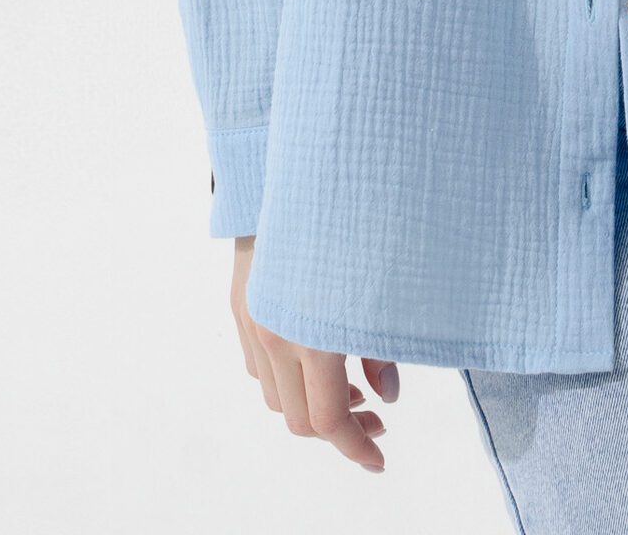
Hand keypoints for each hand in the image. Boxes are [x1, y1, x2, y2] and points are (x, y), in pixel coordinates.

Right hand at [230, 234, 399, 472]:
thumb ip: (381, 345)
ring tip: (355, 387)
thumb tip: (387, 395)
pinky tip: (317, 360)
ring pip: (276, 397)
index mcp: (307, 331)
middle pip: (299, 419)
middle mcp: (272, 334)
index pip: (327, 418)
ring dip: (312, 405)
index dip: (356, 447)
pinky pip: (260, 367)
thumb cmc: (347, 217)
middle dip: (340, 429)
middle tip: (376, 420)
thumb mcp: (376, 282)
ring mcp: (251, 322)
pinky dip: (290, 379)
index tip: (381, 458)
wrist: (283, 169)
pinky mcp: (241, 306)